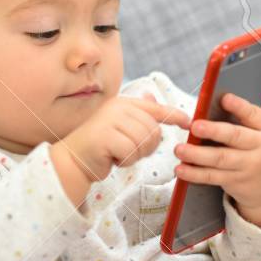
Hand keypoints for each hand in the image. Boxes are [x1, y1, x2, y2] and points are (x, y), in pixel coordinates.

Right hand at [59, 94, 189, 183]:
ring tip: (118, 154)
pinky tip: (113, 159)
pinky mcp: (105, 136)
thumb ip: (137, 116)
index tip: (188, 123)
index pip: (155, 108)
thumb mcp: (120, 128)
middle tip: (129, 152)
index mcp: (123, 103)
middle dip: (147, 147)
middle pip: (154, 130)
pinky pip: (131, 151)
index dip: (174, 115)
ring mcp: (110, 120)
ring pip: (145, 141)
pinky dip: (126, 161)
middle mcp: (117, 107)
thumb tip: (154, 99)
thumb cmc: (99, 147)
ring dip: (135, 155)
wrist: (72, 160)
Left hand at [172, 93, 260, 226]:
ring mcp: (249, 166)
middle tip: (195, 126)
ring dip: (197, 155)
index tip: (224, 98)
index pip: (253, 114)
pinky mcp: (236, 182)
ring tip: (179, 149)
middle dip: (214, 131)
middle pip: (235, 137)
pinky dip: (195, 174)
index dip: (239, 106)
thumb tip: (228, 93)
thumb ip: (254, 111)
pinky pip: (213, 177)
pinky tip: (181, 169)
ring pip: (220, 159)